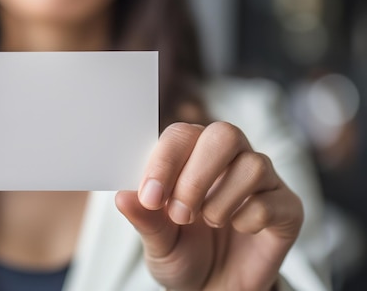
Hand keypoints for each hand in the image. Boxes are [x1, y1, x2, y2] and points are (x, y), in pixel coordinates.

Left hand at [116, 122, 303, 289]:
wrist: (214, 289)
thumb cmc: (183, 254)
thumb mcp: (156, 241)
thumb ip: (144, 218)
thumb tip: (122, 196)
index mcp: (191, 156)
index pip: (181, 134)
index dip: (165, 161)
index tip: (151, 198)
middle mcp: (229, 159)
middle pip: (224, 134)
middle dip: (196, 176)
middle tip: (181, 214)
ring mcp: (262, 181)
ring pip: (253, 164)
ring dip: (222, 201)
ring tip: (210, 223)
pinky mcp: (286, 207)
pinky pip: (274, 200)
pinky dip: (250, 219)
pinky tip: (239, 230)